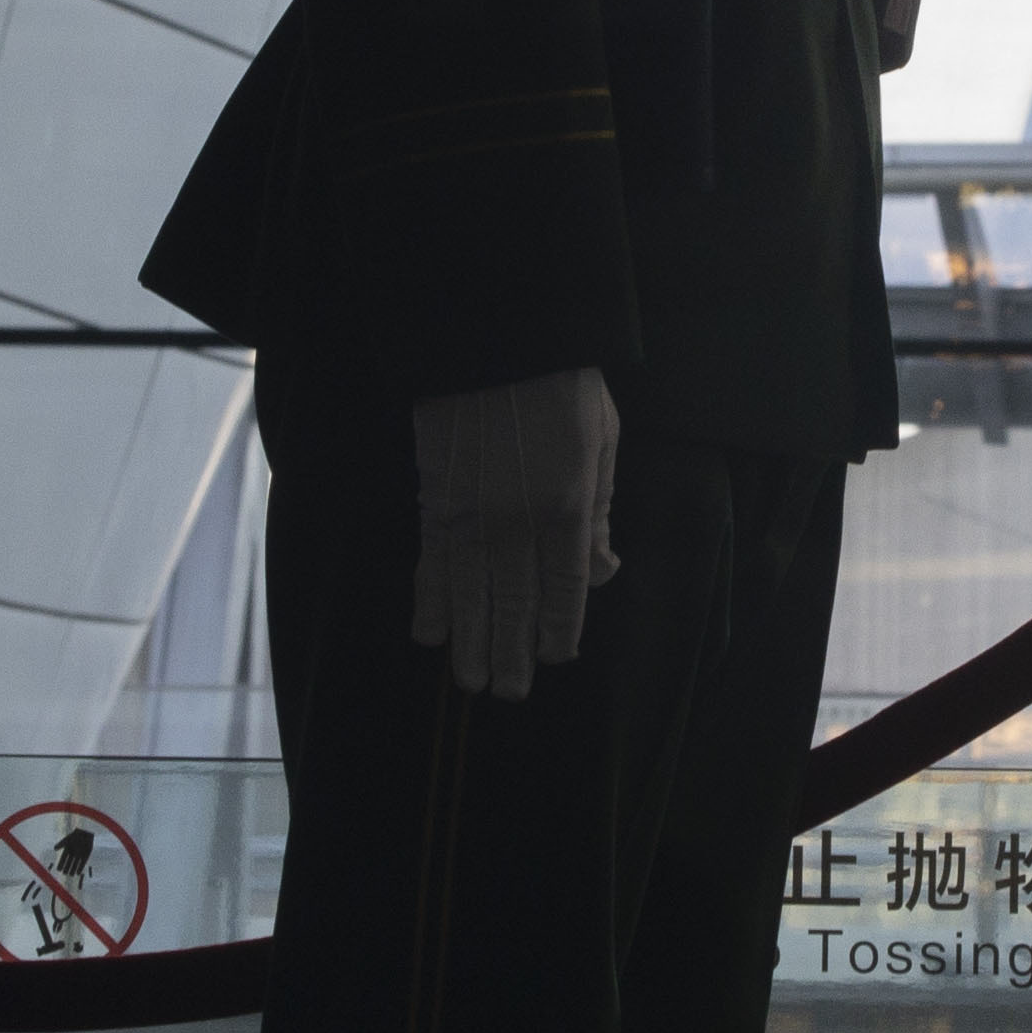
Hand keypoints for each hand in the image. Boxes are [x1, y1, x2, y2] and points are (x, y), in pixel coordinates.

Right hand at [408, 366, 620, 699]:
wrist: (497, 339)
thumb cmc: (561, 385)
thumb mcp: (602, 442)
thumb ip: (600, 510)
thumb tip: (603, 572)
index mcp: (567, 509)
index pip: (564, 590)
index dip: (559, 630)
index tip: (555, 659)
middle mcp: (518, 524)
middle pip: (513, 604)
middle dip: (511, 653)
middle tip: (508, 693)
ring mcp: (472, 516)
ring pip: (470, 596)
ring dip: (469, 643)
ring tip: (470, 681)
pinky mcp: (434, 501)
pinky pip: (431, 565)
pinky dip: (429, 602)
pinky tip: (428, 633)